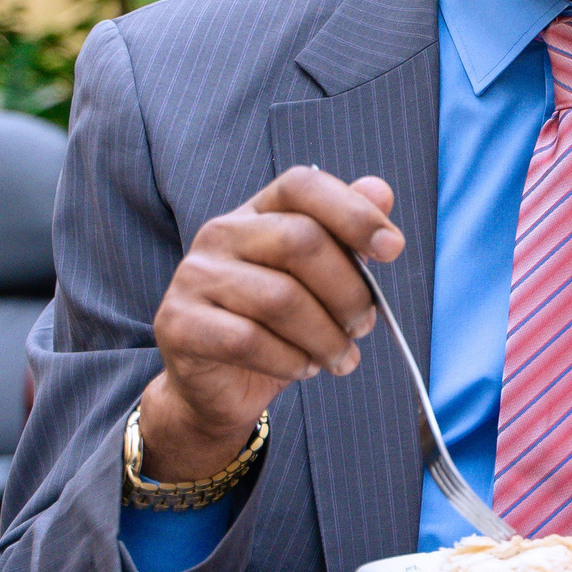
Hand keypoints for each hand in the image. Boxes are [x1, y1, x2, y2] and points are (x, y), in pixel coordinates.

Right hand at [140, 166, 403, 481]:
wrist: (218, 385)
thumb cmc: (278, 327)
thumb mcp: (320, 281)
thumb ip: (347, 236)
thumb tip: (382, 191)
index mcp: (258, 212)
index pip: (303, 186)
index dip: (353, 212)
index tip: (393, 249)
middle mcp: (220, 233)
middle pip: (300, 241)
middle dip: (348, 291)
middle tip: (364, 325)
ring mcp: (193, 276)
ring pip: (280, 298)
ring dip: (326, 336)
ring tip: (341, 357)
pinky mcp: (177, 323)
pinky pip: (248, 340)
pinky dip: (290, 360)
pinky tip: (304, 368)